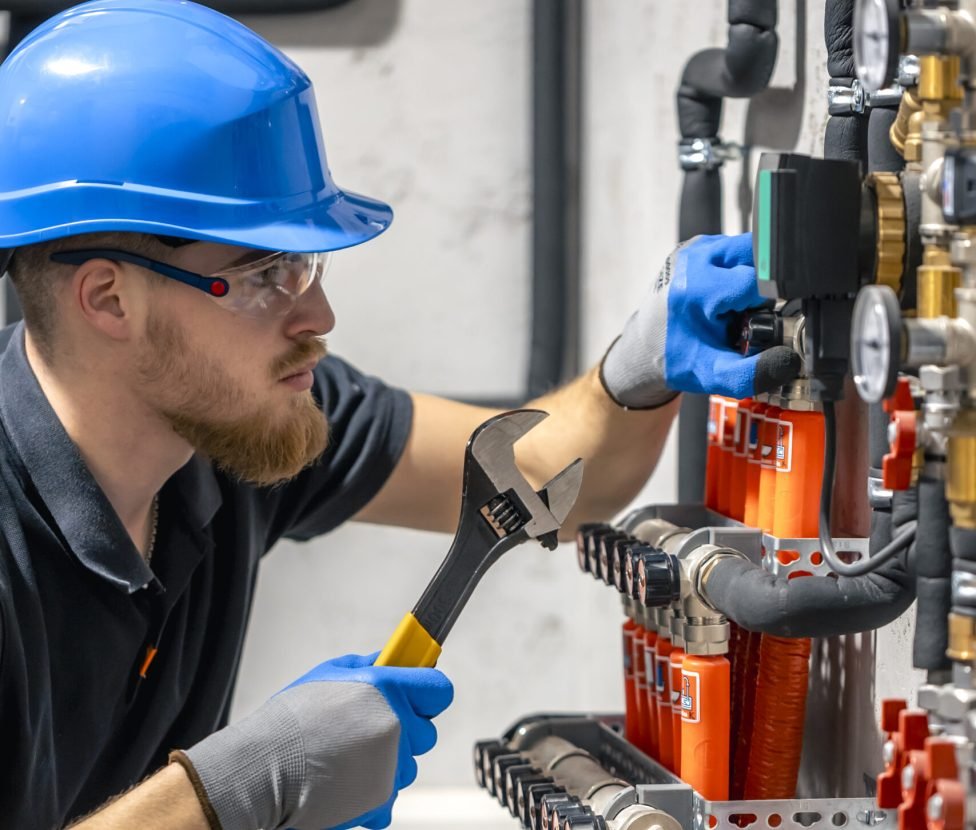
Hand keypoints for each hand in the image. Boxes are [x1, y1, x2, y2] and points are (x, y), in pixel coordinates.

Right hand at [172, 652, 452, 829]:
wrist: (261, 771)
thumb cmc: (289, 721)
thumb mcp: (329, 674)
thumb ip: (369, 667)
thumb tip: (391, 661)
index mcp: (388, 689)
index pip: (439, 690)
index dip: (428, 693)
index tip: (419, 695)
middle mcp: (397, 727)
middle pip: (426, 732)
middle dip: (405, 731)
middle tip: (367, 730)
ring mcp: (392, 767)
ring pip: (408, 765)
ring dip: (386, 761)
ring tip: (345, 756)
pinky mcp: (382, 800)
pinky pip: (390, 794)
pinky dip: (372, 792)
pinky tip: (343, 780)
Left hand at [600, 233, 800, 407]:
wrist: (646, 347)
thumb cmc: (676, 357)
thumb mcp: (714, 375)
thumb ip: (752, 374)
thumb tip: (788, 361)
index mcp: (696, 287)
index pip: (757, 281)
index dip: (765, 304)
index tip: (753, 322)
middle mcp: (694, 259)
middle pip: (758, 256)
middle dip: (762, 286)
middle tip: (744, 313)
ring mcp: (696, 247)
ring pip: (751, 250)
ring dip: (753, 277)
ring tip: (734, 306)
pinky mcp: (699, 245)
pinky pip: (737, 251)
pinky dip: (741, 271)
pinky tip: (727, 295)